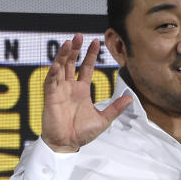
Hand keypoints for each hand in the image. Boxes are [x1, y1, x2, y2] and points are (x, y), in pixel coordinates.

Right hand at [41, 34, 131, 152]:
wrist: (67, 144)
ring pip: (59, 68)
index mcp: (81, 90)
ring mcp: (59, 91)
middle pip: (71, 63)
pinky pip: (51, 82)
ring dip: (63, 56)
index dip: (89, 55)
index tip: (95, 42)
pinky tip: (58, 64)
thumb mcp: (103, 119)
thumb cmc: (82, 133)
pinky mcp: (50, 98)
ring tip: (68, 43)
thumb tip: (130, 97)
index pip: (85, 68)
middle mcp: (69, 87)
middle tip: (78, 36)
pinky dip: (54, 73)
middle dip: (74, 49)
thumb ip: (115, 108)